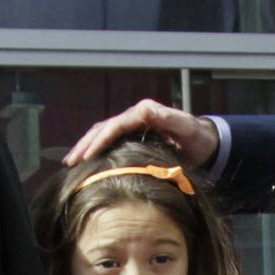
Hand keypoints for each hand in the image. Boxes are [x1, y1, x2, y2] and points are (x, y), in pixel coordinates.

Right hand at [63, 100, 218, 174]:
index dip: (99, 141)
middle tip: (70, 162)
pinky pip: (108, 140)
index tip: (87, 157)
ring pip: (101, 133)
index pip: (115, 126)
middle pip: (102, 128)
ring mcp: (132, 124)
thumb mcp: (186, 128)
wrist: (204, 140)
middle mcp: (135, 115)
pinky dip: (94, 149)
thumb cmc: (197, 137)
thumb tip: (145, 110)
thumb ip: (169, 119)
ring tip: (70, 163)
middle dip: (85, 145)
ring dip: (85, 147)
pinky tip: (86, 164)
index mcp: (144, 112)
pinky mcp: (132, 134)